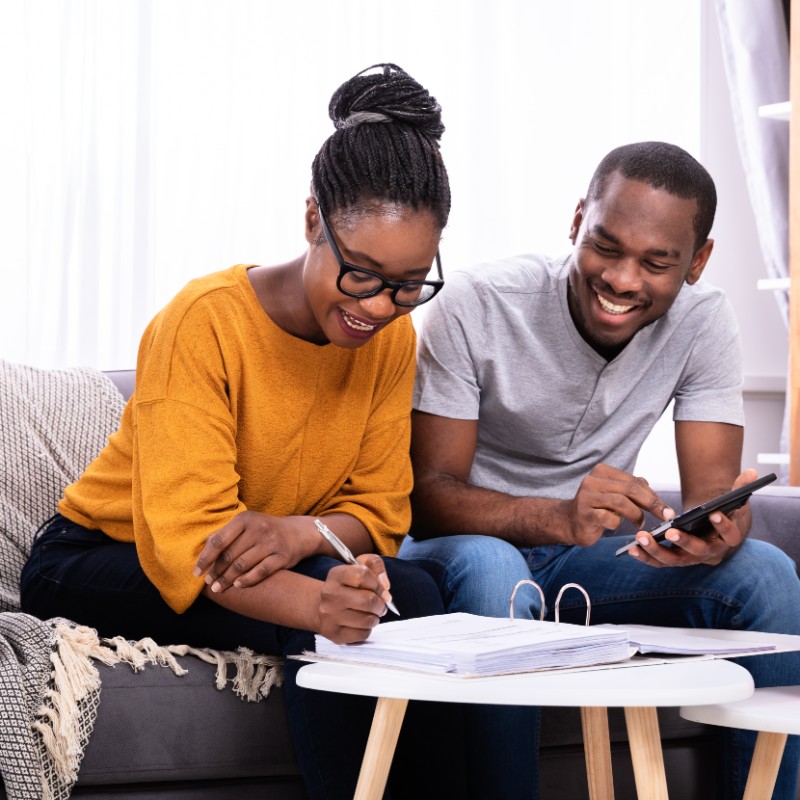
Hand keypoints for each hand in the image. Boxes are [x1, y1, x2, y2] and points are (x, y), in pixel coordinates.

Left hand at [194, 511, 316, 591]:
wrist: (299, 533)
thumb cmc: (265, 530)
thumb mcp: (247, 525)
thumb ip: (227, 533)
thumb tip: (203, 546)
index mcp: (245, 519)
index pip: (219, 540)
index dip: (206, 558)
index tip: (196, 572)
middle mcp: (258, 528)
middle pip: (229, 555)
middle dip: (216, 572)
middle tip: (209, 582)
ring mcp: (271, 542)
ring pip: (242, 565)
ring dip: (228, 579)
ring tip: (219, 588)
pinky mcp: (282, 556)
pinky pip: (260, 572)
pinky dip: (247, 580)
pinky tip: (238, 586)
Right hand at [318, 554, 393, 643]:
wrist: (325, 607)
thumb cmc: (349, 586)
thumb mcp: (360, 566)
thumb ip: (375, 565)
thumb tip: (385, 585)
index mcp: (336, 575)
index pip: (363, 575)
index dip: (378, 584)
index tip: (383, 590)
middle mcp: (329, 594)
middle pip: (368, 600)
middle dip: (381, 604)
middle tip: (380, 606)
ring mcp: (329, 615)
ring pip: (367, 620)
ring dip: (375, 618)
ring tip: (371, 614)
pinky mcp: (333, 633)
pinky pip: (362, 634)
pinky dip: (368, 630)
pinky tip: (362, 624)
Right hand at [567, 463, 673, 546]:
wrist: (570, 522)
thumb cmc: (597, 508)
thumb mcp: (615, 494)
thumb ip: (632, 490)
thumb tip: (655, 495)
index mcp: (602, 471)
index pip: (635, 481)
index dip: (654, 496)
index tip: (667, 510)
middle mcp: (592, 480)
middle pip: (630, 489)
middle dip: (652, 504)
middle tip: (665, 516)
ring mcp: (586, 496)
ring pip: (621, 502)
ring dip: (636, 515)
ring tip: (639, 524)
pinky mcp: (584, 514)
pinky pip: (609, 518)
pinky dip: (617, 524)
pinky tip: (616, 526)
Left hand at [626, 468, 755, 566]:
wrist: (711, 529)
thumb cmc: (721, 513)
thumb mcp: (734, 501)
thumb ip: (741, 487)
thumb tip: (752, 472)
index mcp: (728, 539)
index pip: (730, 536)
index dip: (724, 526)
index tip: (715, 514)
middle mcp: (710, 552)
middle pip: (698, 551)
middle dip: (684, 542)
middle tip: (671, 532)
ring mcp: (690, 558)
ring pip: (674, 560)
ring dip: (657, 551)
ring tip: (641, 537)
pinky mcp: (673, 559)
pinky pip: (658, 561)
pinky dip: (645, 556)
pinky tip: (631, 548)